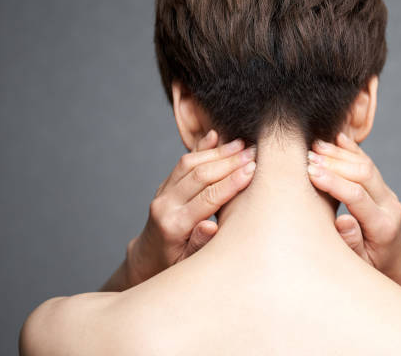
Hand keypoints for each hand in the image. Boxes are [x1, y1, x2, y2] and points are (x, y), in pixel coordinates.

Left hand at [124, 129, 256, 286]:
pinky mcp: (164, 186)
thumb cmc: (174, 264)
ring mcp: (162, 193)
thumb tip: (211, 227)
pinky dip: (201, 149)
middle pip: (199, 175)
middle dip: (228, 162)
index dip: (232, 182)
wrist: (147, 258)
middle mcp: (165, 206)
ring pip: (189, 163)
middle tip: (253, 152)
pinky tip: (216, 137)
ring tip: (241, 144)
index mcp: (174, 226)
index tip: (253, 169)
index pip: (207, 198)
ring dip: (217, 152)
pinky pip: (182, 163)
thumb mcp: (188, 263)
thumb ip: (199, 244)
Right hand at [307, 132, 400, 289]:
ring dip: (339, 153)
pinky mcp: (383, 188)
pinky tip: (335, 138)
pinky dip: (351, 149)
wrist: (392, 264)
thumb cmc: (369, 268)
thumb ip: (351, 242)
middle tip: (306, 155)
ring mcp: (388, 195)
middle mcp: (390, 207)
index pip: (357, 196)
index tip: (309, 171)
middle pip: (364, 174)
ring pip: (366, 165)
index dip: (332, 181)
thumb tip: (343, 220)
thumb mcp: (358, 264)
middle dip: (333, 162)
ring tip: (313, 145)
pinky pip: (368, 163)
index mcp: (383, 227)